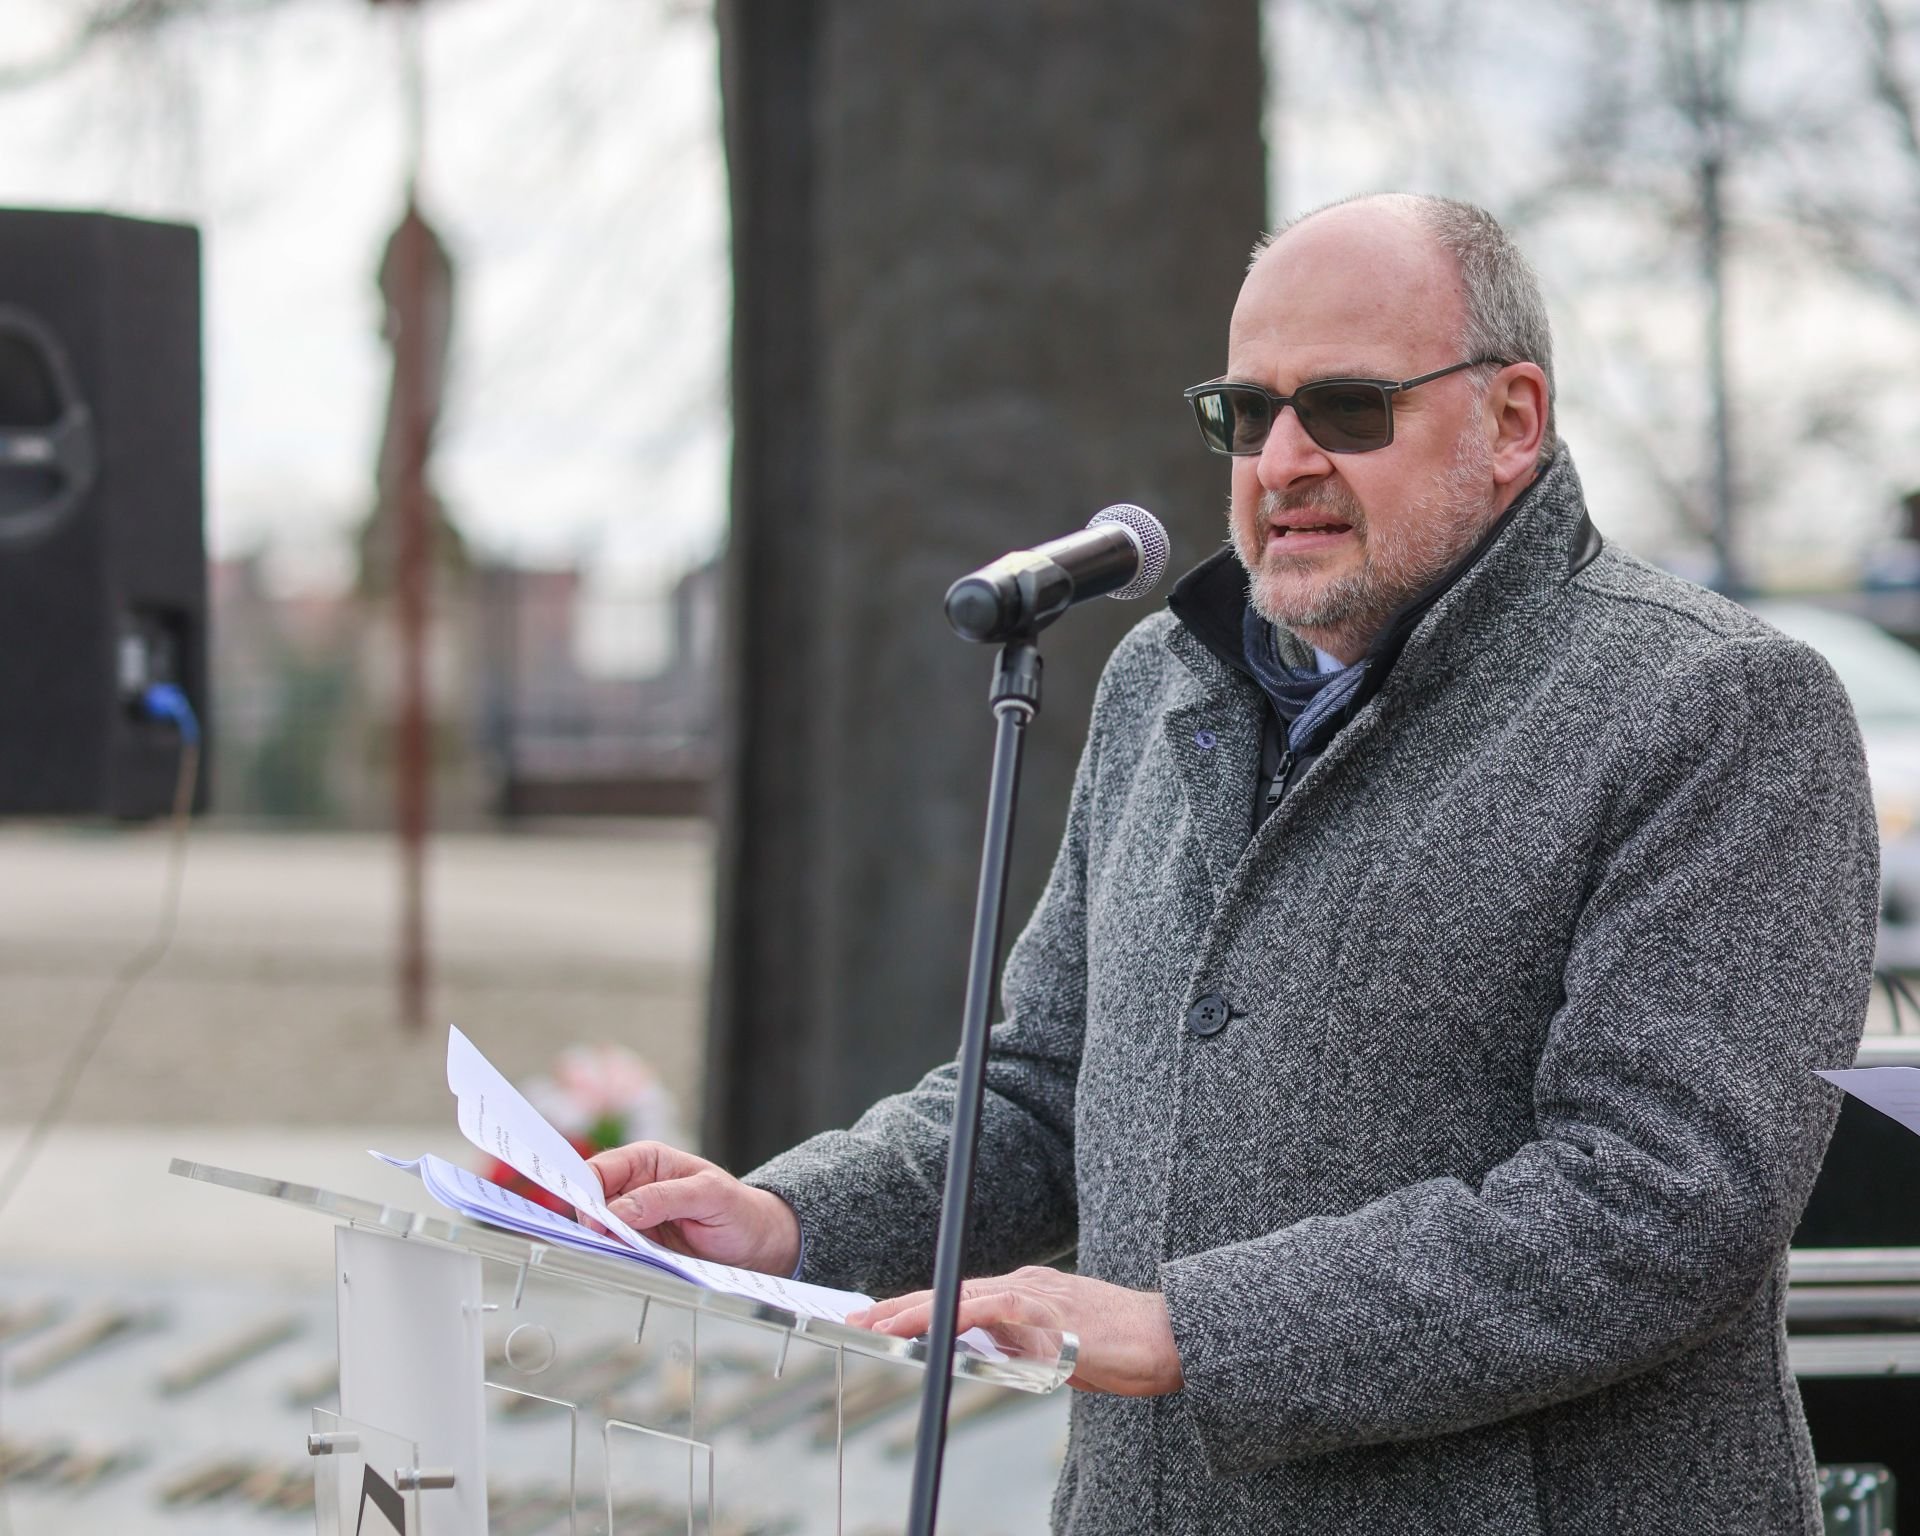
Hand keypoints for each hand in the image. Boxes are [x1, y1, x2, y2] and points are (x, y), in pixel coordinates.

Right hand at [585, 1142, 801, 1277]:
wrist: (756, 1244)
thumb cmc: (738, 1210)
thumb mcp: (709, 1196)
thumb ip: (664, 1198)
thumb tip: (618, 1210)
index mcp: (647, 1160)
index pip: (601, 1169)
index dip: (588, 1192)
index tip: (594, 1221)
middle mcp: (635, 1186)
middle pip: (592, 1200)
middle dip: (593, 1222)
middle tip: (607, 1242)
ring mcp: (634, 1218)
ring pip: (599, 1229)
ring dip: (604, 1243)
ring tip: (625, 1253)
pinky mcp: (639, 1245)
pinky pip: (615, 1250)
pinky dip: (615, 1257)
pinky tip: (629, 1261)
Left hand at [848, 1266, 1183, 1396]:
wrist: (1173, 1339)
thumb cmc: (1122, 1349)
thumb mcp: (1057, 1350)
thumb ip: (1020, 1345)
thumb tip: (980, 1350)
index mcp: (1027, 1293)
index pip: (959, 1296)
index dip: (916, 1306)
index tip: (878, 1318)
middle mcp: (1026, 1284)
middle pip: (951, 1289)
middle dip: (901, 1305)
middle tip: (858, 1318)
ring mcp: (1039, 1293)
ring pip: (964, 1294)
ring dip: (919, 1310)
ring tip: (880, 1325)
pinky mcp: (1053, 1310)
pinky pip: (997, 1307)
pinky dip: (962, 1314)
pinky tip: (937, 1324)